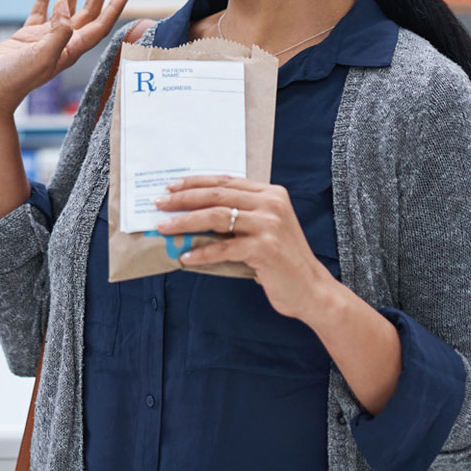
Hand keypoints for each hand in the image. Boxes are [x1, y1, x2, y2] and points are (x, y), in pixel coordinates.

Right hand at [0, 0, 132, 115]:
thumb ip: (59, 31)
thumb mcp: (42, 57)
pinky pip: (40, 10)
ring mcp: (45, 38)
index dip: (115, 7)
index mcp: (71, 49)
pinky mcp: (27, 36)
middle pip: (87, 11)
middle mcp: (62, 42)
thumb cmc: (15, 79)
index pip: (100, 24)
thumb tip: (66, 3)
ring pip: (64, 6)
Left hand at [154, 175, 337, 322]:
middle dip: (183, 199)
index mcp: (270, 193)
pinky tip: (185, 257)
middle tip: (159, 204)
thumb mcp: (263, 229)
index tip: (171, 187)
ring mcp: (269, 225)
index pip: (225, 182)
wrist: (312, 289)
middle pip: (216, 195)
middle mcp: (271, 204)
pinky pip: (223, 248)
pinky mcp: (265, 248)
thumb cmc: (282, 261)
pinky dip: (201, 253)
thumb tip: (193, 215)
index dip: (195, 183)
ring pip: (216, 217)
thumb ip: (239, 217)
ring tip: (164, 229)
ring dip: (185, 223)